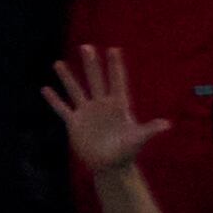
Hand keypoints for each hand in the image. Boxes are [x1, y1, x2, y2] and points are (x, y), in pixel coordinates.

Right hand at [44, 43, 160, 177]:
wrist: (110, 166)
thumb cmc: (126, 152)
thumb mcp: (138, 139)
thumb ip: (150, 130)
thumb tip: (167, 125)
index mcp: (118, 105)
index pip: (116, 81)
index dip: (115, 66)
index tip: (114, 49)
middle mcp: (101, 105)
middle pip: (95, 80)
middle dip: (91, 64)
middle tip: (86, 46)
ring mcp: (87, 113)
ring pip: (75, 90)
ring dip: (67, 77)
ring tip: (58, 63)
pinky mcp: (74, 124)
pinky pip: (62, 109)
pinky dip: (54, 100)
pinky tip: (45, 89)